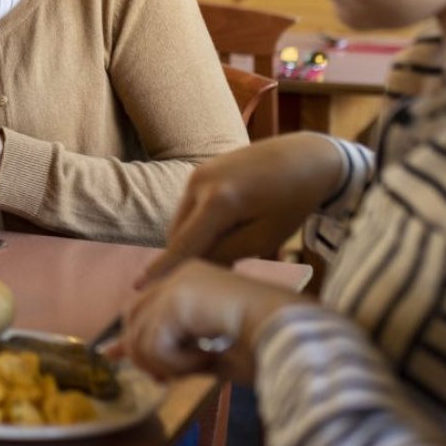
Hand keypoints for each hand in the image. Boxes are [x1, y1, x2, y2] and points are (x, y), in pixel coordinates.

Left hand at [114, 259, 306, 383]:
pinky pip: (154, 344)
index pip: (143, 306)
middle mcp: (181, 275)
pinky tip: (205, 360)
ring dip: (168, 364)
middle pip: (133, 318)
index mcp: (193, 281)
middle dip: (143, 354)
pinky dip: (176, 364)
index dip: (131, 337)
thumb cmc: (271, 348)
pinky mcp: (177, 300)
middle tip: (165, 380)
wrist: (298, 336)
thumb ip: (177, 352)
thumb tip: (136, 359)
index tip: (114, 357)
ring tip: (202, 365)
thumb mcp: (215, 353)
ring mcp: (177, 284)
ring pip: (141, 336)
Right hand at [138, 133, 346, 287]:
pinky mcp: (200, 169)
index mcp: (219, 201)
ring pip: (181, 220)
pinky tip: (226, 227)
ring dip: (193, 239)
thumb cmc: (293, 201)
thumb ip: (227, 253)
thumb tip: (198, 267)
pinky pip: (189, 206)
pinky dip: (198, 223)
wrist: (305, 157)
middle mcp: (199, 182)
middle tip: (214, 274)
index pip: (184, 245)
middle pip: (178, 234)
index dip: (163, 269)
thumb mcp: (266, 237)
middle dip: (187, 256)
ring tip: (230, 245)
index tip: (140, 287)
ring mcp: (197, 173)